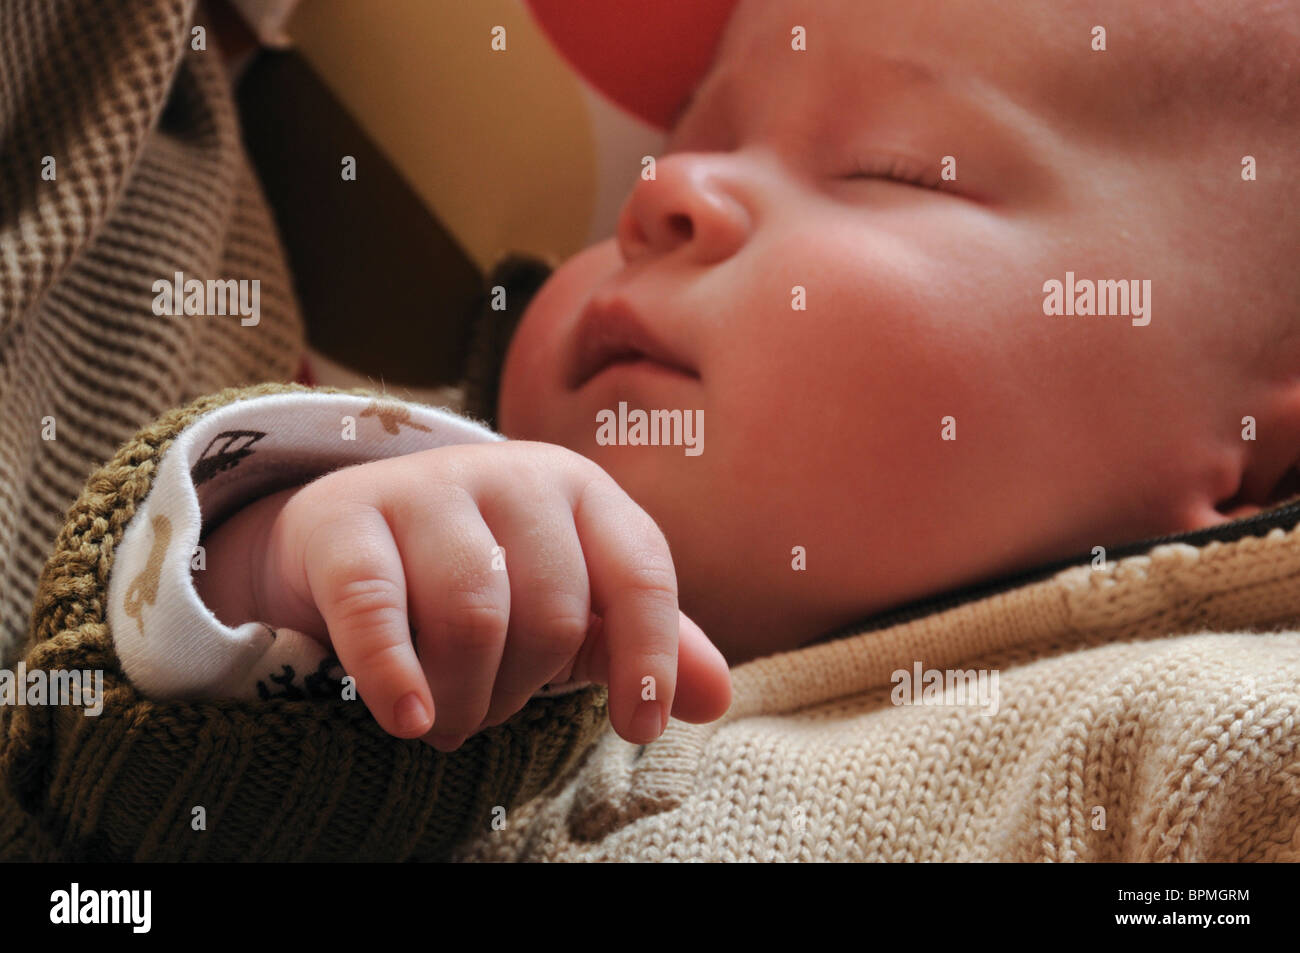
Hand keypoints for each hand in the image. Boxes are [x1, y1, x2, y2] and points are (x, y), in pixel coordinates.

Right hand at [196, 440, 731, 749]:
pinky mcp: (348, 518)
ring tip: (444, 718)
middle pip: (553, 612)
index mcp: (583, 489)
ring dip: (464, 698)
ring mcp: (427, 488)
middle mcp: (512, 474)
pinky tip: (406, 718)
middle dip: (525, 691)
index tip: (641, 726)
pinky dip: (394, 674)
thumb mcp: (571, 604)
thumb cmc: (484, 576)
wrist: (350, 532)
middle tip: (489, 713)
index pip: (641, 571)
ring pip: (474, 616)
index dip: (651, 655)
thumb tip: (718, 697)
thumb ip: (640, 644)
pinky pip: (378, 608)